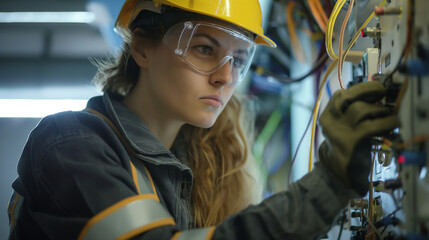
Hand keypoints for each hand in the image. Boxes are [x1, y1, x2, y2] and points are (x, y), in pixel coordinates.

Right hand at [318, 81, 399, 195]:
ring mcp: (340, 131)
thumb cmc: (344, 148)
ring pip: (361, 109)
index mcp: (326, 116)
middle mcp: (330, 122)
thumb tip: (374, 96)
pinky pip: (372, 125)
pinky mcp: (352, 142)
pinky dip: (387, 122)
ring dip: (379, 109)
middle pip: (350, 98)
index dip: (360, 88)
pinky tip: (394, 123)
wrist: (338, 174)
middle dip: (369, 91)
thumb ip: (350, 112)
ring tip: (388, 113)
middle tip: (383, 92)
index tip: (375, 88)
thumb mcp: (342, 128)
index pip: (341, 95)